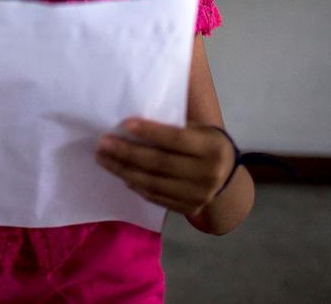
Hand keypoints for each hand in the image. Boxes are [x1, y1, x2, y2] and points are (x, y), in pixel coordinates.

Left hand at [95, 118, 235, 214]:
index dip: (150, 132)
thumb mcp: (199, 129)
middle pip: (160, 163)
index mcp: (211, 148)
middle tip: (103, 143)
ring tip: (103, 158)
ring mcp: (198, 195)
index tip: (124, 124)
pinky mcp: (188, 208)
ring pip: (153, 183)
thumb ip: (175, 126)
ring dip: (124, 170)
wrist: (226, 178)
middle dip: (127, 153)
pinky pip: (156, 197)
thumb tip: (135, 122)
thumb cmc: (206, 144)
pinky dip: (136, 186)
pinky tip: (121, 175)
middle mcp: (207, 174)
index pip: (176, 139)